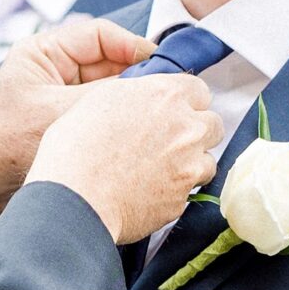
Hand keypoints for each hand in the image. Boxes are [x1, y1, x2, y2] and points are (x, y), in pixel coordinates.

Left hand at [0, 16, 155, 245]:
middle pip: (109, 61)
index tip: (162, 66)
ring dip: (130, 99)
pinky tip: (141, 131)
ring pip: (110, 88)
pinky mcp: (67, 120)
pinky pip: (102, 111)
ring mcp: (61, 95)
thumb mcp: (60, 113)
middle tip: (166, 93)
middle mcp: (53, 69)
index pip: (99, 35)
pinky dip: (120, 118)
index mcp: (42, 53)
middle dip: (137, 76)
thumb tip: (153, 88)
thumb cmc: (8, 146)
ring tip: (156, 114)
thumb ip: (106, 96)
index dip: (134, 47)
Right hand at [26, 73, 220, 244]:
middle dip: (196, 131)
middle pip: (213, 124)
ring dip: (191, 163)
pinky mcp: (182, 198)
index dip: (186, 102)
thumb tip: (148, 98)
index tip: (174, 111)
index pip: (199, 90)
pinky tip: (149, 191)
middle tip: (170, 141)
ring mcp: (189, 165)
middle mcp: (186, 128)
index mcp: (166, 96)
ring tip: (160, 169)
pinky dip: (174, 191)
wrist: (75, 197)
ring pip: (207, 160)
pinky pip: (189, 192)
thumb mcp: (102, 99)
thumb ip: (138, 94)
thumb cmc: (76, 148)